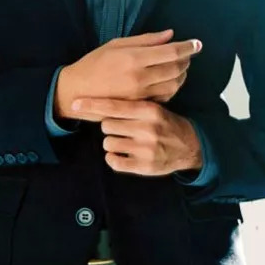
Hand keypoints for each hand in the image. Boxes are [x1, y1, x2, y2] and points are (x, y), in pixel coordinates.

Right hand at [54, 29, 201, 120]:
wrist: (77, 91)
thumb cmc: (94, 63)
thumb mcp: (116, 44)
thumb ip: (145, 40)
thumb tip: (170, 35)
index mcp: (134, 58)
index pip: (171, 52)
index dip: (188, 47)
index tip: (197, 43)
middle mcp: (140, 77)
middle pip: (177, 68)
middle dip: (186, 59)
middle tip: (187, 53)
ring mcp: (141, 94)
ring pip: (175, 84)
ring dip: (182, 74)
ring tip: (179, 66)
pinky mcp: (140, 105)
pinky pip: (165, 97)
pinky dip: (172, 87)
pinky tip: (168, 80)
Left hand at [71, 97, 202, 175]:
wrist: (189, 146)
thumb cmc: (164, 123)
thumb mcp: (152, 108)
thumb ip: (131, 104)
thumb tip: (100, 99)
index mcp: (148, 110)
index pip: (113, 105)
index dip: (92, 104)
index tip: (75, 103)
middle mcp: (147, 128)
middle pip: (107, 125)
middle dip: (109, 126)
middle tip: (120, 128)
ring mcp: (145, 149)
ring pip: (108, 143)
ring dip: (111, 142)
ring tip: (124, 141)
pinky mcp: (144, 166)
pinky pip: (114, 161)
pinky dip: (113, 158)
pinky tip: (122, 155)